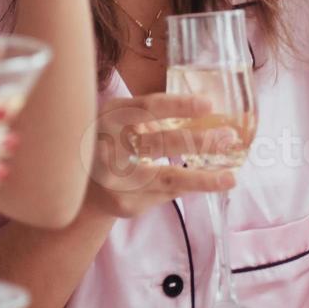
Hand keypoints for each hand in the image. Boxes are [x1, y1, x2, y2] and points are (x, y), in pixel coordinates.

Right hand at [85, 94, 237, 218]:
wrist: (79, 187)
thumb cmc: (109, 143)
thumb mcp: (119, 120)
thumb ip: (151, 116)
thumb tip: (207, 109)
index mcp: (110, 117)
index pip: (146, 108)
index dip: (178, 105)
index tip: (209, 104)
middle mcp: (108, 147)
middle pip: (160, 144)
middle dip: (199, 141)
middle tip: (229, 137)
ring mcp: (116, 179)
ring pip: (167, 178)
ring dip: (202, 178)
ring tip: (230, 178)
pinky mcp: (125, 203)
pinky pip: (166, 193)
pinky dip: (191, 187)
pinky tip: (211, 183)